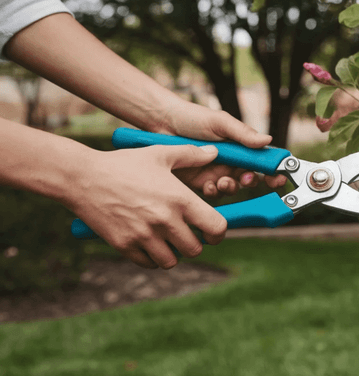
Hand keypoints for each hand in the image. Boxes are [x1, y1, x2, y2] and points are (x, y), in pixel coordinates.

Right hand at [67, 145, 227, 268]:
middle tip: (186, 233)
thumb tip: (214, 153)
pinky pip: (149, 263)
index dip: (218, 232)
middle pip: (195, 249)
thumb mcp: (160, 154)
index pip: (216, 228)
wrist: (82, 177)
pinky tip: (148, 242)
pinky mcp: (124, 246)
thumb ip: (191, 155)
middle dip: (194, 243)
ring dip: (173, 253)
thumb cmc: (124, 164)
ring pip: (172, 261)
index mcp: (179, 199)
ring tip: (167, 239)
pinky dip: (152, 257)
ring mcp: (144, 236)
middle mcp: (165, 220)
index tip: (211, 231)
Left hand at [158, 101, 287, 194]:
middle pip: (249, 178)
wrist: (161, 123)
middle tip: (244, 179)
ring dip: (230, 187)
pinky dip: (213, 191)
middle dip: (249, 182)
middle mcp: (230, 161)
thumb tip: (267, 140)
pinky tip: (207, 185)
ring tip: (222, 181)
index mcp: (240, 146)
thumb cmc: (192, 117)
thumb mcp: (220, 122)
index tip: (277, 178)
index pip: (261, 161)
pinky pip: (212, 193)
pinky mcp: (199, 182)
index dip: (271, 171)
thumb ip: (243, 133)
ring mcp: (215, 172)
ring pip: (232, 188)